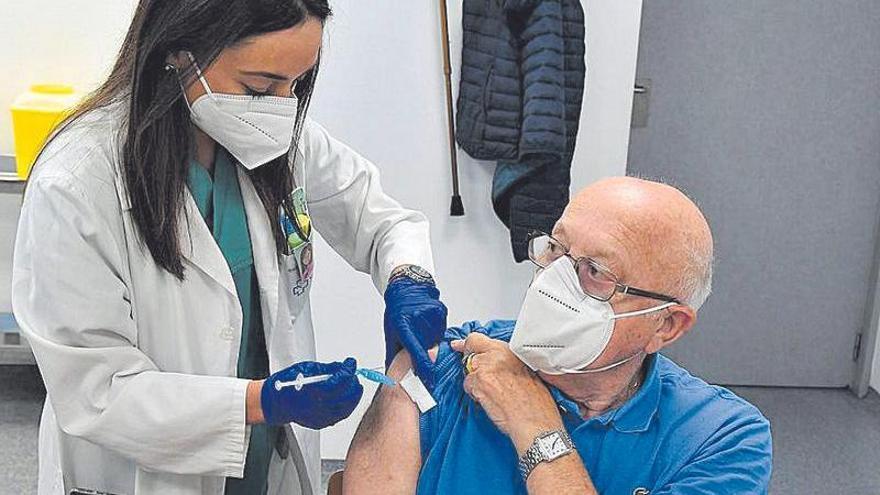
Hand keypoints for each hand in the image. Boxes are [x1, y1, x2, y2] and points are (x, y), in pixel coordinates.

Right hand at [261, 358, 363, 428]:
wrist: (273, 403)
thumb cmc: (284, 385)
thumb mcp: (305, 369)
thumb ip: (326, 369)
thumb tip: (341, 367)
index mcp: (314, 390)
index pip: (339, 380)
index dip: (348, 370)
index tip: (351, 363)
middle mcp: (318, 406)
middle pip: (346, 396)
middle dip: (353, 383)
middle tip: (353, 374)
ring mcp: (320, 417)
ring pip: (345, 408)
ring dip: (353, 396)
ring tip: (355, 386)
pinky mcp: (320, 423)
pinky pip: (339, 416)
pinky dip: (346, 407)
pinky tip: (347, 399)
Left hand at [383, 277, 447, 389]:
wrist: (406, 289)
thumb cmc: (397, 312)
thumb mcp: (391, 333)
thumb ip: (394, 355)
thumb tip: (394, 375)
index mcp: (403, 325)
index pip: (416, 352)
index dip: (423, 369)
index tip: (429, 380)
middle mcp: (418, 319)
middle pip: (427, 347)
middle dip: (423, 351)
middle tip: (416, 342)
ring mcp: (431, 314)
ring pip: (436, 340)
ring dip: (429, 341)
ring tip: (420, 330)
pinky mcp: (440, 311)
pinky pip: (441, 330)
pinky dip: (435, 331)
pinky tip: (427, 324)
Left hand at [451, 333, 562, 453]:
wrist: (535, 420)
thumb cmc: (536, 402)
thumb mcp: (527, 371)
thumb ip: (506, 362)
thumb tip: (493, 363)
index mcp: (509, 350)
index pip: (478, 339)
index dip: (467, 344)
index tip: (458, 345)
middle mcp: (496, 355)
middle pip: (470, 353)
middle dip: (472, 365)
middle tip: (480, 378)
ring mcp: (485, 368)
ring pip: (468, 372)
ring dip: (475, 382)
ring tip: (493, 394)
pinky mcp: (479, 383)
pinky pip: (468, 386)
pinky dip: (475, 394)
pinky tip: (489, 401)